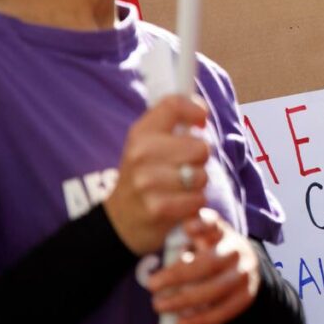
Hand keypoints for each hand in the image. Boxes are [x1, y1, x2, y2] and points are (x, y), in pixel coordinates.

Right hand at [103, 95, 209, 254]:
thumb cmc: (144, 175)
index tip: (200, 121)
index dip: (195, 110)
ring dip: (197, 184)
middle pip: (200, 147)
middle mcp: (141, 154)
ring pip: (201, 176)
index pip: (174, 104)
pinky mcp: (158, 208)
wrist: (121, 219)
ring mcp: (147, 182)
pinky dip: (194, 204)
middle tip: (184, 167)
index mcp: (140, 133)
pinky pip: (198, 200)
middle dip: (199, 160)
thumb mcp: (147, 142)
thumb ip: (171, 122)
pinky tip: (179, 204)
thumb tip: (202, 112)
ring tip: (180, 187)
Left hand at [147, 209, 260, 323]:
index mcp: (221, 232)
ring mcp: (244, 273)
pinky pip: (223, 311)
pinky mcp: (246, 295)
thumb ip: (181, 246)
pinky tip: (180, 323)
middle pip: (209, 262)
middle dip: (178, 275)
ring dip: (184, 300)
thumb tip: (153, 267)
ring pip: (216, 289)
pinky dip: (200, 319)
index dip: (202, 224)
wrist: (244, 267)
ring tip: (160, 306)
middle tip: (152, 285)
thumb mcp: (199, 242)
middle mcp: (236, 250)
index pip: (213, 224)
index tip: (186, 227)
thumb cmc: (209, 253)